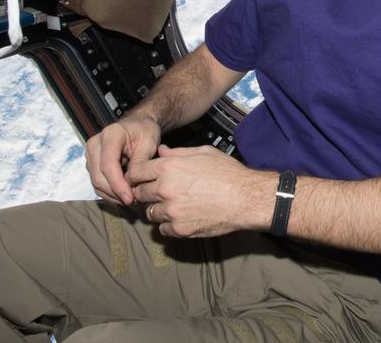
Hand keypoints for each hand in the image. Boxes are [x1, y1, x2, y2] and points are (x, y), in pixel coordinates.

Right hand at [84, 115, 161, 204]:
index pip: (108, 165)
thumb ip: (140, 163)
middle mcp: (96, 144)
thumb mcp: (149, 143)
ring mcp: (91, 154)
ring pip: (96, 183)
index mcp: (111, 135)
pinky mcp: (92, 164)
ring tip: (131, 199)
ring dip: (113, 195)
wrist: (139, 125)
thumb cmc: (145, 131)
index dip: (118, 184)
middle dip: (115, 193)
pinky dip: (110, 193)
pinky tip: (124, 195)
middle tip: (134, 202)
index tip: (130, 198)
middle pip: (98, 176)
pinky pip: (98, 183)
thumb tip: (131, 185)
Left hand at [130, 145, 272, 238]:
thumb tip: (161, 151)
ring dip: (157, 210)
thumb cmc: (227, 172)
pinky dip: (168, 225)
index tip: (142, 179)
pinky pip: (162, 229)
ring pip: (150, 213)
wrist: (245, 197)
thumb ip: (177, 153)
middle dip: (145, 193)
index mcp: (168, 167)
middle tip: (157, 193)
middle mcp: (165, 189)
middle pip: (139, 194)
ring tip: (171, 206)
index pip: (135, 173)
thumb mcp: (203, 153)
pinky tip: (179, 218)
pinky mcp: (180, 229)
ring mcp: (171, 211)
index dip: (137, 176)